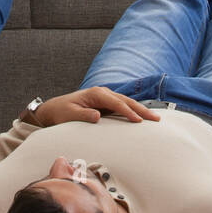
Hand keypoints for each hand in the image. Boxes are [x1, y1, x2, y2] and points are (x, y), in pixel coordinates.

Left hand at [28, 88, 160, 127]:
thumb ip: (83, 115)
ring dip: (141, 110)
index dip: (128, 112)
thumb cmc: (62, 112)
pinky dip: (134, 111)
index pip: (116, 103)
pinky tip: (143, 117)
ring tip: (155, 118)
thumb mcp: (70, 115)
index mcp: (95, 93)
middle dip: (142, 110)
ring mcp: (106, 97)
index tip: (138, 120)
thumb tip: (97, 116)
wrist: (55, 108)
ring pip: (127, 102)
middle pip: (126, 101)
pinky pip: (123, 106)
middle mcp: (103, 92)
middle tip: (156, 119)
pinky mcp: (106, 103)